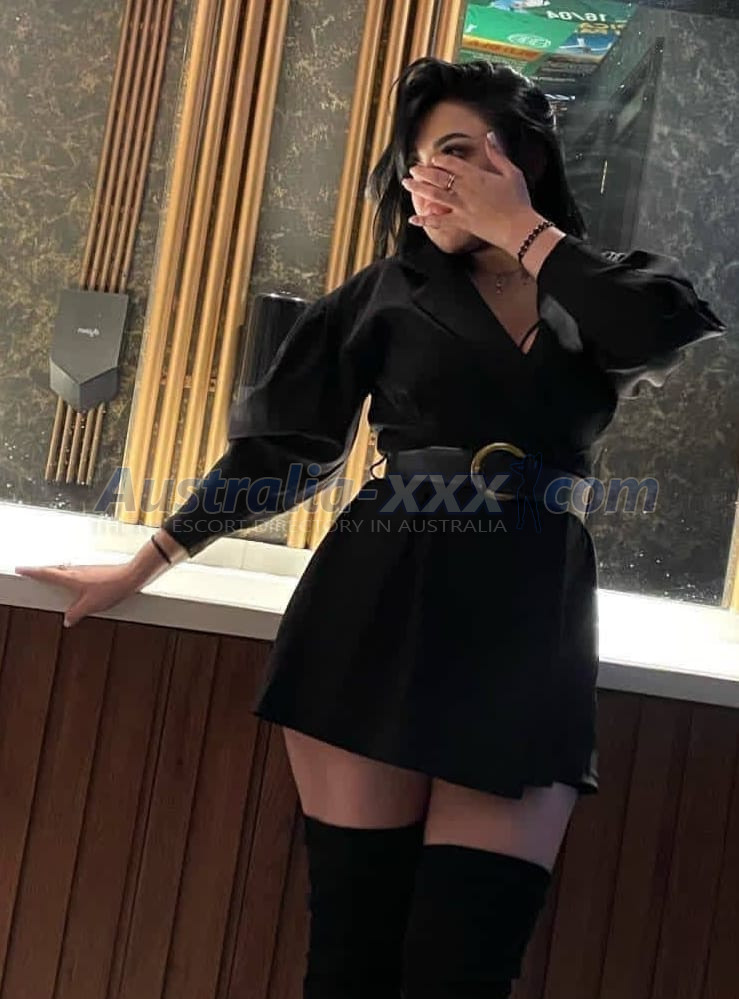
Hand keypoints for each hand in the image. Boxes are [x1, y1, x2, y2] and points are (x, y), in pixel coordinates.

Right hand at [14, 562, 141, 627]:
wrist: (131, 577)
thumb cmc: (112, 588)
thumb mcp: (90, 606)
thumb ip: (76, 613)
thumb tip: (67, 620)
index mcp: (71, 578)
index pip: (46, 574)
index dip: (32, 572)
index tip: (21, 569)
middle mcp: (77, 571)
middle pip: (54, 569)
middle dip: (42, 571)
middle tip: (32, 572)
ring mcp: (86, 569)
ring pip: (65, 570)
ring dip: (56, 572)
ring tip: (50, 576)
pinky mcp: (95, 571)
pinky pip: (76, 573)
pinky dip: (69, 576)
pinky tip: (75, 582)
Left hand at [400, 132, 540, 251]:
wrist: (518, 227)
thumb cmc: (518, 200)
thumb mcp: (512, 172)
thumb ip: (497, 154)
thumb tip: (490, 135)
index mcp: (475, 175)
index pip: (451, 163)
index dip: (440, 159)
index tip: (433, 159)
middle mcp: (464, 189)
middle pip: (438, 177)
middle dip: (423, 172)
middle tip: (412, 169)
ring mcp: (460, 206)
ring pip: (434, 195)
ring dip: (418, 189)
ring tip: (406, 184)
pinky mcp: (460, 222)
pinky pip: (439, 221)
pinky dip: (424, 220)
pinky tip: (412, 219)